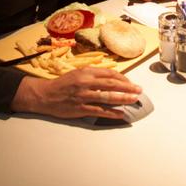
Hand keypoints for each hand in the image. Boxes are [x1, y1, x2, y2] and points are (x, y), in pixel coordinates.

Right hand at [11, 67, 141, 119]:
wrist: (46, 95)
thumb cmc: (64, 83)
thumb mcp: (79, 72)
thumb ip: (95, 73)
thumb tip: (113, 76)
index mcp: (87, 72)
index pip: (110, 74)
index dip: (123, 79)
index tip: (131, 83)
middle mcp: (86, 83)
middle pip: (111, 85)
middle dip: (127, 88)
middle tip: (139, 90)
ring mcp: (83, 96)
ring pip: (107, 97)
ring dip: (122, 99)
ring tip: (134, 100)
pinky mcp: (80, 108)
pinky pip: (99, 110)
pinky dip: (111, 113)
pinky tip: (121, 113)